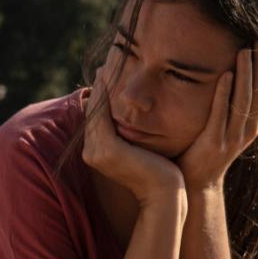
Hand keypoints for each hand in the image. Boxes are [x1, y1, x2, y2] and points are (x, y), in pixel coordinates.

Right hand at [83, 48, 184, 205]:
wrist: (166, 194)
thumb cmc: (160, 172)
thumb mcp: (140, 149)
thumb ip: (131, 135)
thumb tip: (135, 117)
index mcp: (96, 152)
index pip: (96, 118)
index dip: (100, 96)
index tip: (108, 75)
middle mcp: (91, 152)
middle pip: (93, 111)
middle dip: (99, 87)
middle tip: (106, 63)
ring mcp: (97, 151)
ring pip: (96, 110)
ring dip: (100, 86)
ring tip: (109, 66)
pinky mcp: (107, 148)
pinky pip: (103, 114)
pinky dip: (105, 95)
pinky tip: (112, 77)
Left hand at [177, 45, 257, 190]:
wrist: (198, 182)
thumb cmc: (209, 149)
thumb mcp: (229, 125)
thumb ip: (235, 106)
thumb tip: (237, 78)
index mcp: (254, 123)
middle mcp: (249, 129)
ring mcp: (233, 136)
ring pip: (245, 100)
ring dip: (246, 74)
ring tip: (245, 51)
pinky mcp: (215, 142)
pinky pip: (221, 114)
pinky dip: (224, 94)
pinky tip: (225, 75)